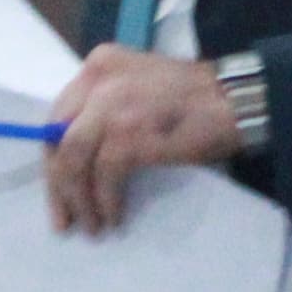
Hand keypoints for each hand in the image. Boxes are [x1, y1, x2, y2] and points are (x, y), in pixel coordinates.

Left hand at [42, 46, 242, 233]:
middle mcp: (98, 80)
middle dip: (58, 186)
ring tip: (91, 226)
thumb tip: (78, 156)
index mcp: (98, 65)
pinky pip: (104, 175)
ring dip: (79, 200)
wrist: (239, 101)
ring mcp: (112, 105)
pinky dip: (105, 201)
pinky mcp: (130, 133)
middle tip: (64, 219)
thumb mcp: (138, 86)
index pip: (57, 117)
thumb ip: (103, 108)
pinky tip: (114, 216)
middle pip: (57, 140)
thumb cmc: (194, 99)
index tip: (57, 191)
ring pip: (73, 160)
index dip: (52, 159)